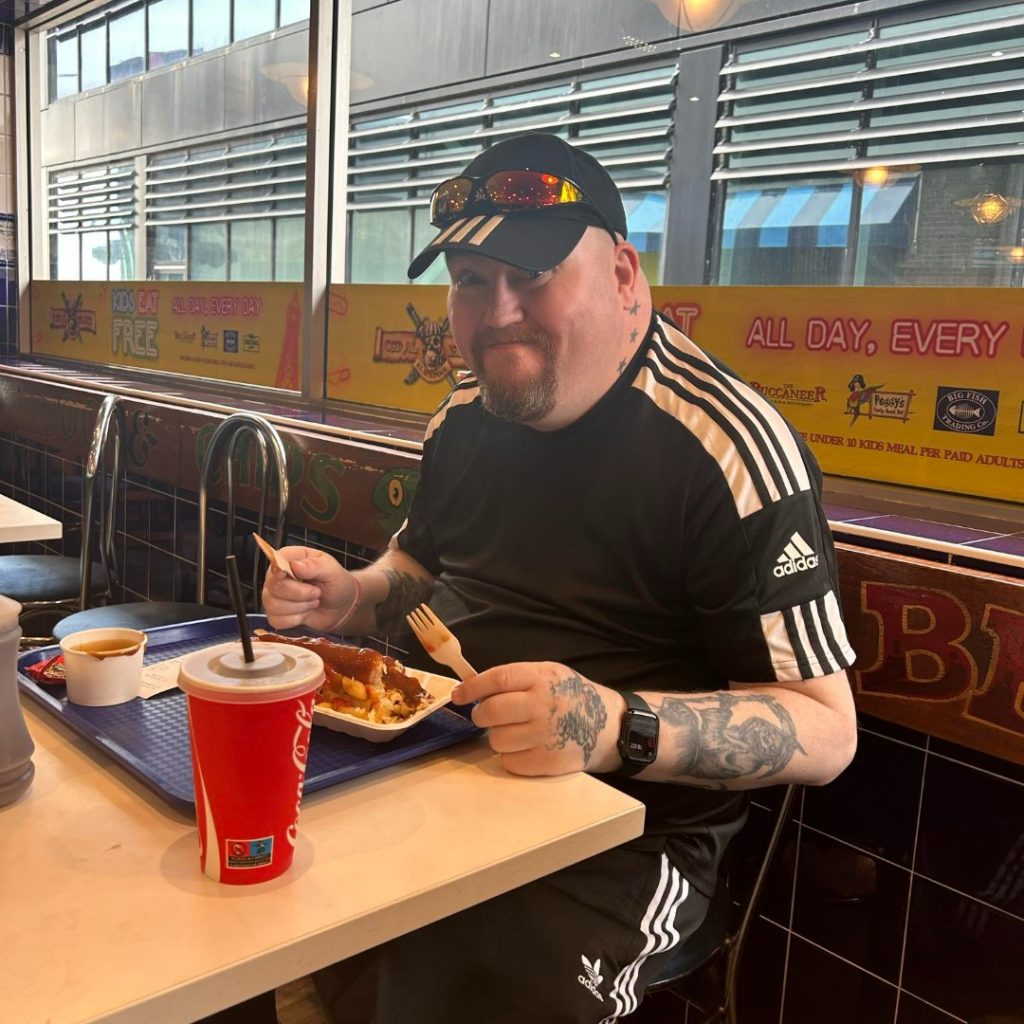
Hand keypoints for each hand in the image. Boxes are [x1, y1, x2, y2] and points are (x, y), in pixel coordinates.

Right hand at [261, 546, 357, 631]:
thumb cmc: (335, 583)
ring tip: (314, 602)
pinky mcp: (275, 614)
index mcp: (290, 558)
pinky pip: (276, 620)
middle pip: (275, 586)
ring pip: (274, 605)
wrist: (341, 606)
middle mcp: (277, 576)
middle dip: (299, 593)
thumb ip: (314, 565)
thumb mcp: (332, 570)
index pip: (276, 561)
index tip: (297, 577)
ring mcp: (274, 595)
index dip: (281, 570)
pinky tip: (305, 613)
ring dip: (299, 607)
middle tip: (317, 593)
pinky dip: (294, 620)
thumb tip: (295, 565)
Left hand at [452, 662, 622, 776]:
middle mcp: (543, 705)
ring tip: (515, 731)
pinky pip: (509, 762)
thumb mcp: (549, 674)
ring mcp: (546, 735)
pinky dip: (511, 756)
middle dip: (481, 715)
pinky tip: (526, 747)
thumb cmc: (570, 696)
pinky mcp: (548, 762)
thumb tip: (472, 688)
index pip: (498, 679)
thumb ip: (516, 679)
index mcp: (543, 678)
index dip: (472, 687)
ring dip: (498, 736)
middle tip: (486, 716)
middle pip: (491, 712)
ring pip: (496, 739)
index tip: (458, 694)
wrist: (607, 727)